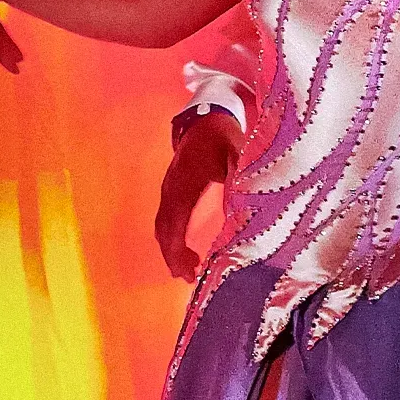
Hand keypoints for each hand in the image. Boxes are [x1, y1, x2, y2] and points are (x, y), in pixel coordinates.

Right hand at [156, 110, 243, 280]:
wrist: (205, 120)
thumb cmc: (222, 138)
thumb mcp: (235, 154)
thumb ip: (235, 179)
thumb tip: (237, 209)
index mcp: (183, 185)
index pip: (174, 223)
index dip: (177, 249)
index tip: (187, 269)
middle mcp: (170, 190)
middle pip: (164, 230)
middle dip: (173, 257)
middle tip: (187, 279)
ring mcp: (168, 191)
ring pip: (163, 227)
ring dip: (171, 250)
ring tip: (187, 272)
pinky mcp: (172, 192)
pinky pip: (167, 220)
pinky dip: (172, 239)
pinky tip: (187, 252)